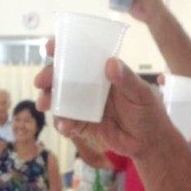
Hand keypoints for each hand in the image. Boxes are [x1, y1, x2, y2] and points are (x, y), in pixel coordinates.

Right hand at [34, 39, 176, 159]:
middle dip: (48, 77)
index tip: (50, 47)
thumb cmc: (149, 112)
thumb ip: (127, 80)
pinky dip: (62, 123)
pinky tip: (64, 126)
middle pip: (63, 78)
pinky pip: (67, 122)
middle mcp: (90, 87)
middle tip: (40, 81)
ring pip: (60, 100)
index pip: (80, 56)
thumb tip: (110, 63)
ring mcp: (85, 106)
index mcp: (102, 73)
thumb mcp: (141, 93)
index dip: (63, 50)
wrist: (150, 142)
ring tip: (44, 104)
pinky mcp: (84, 126)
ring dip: (49, 100)